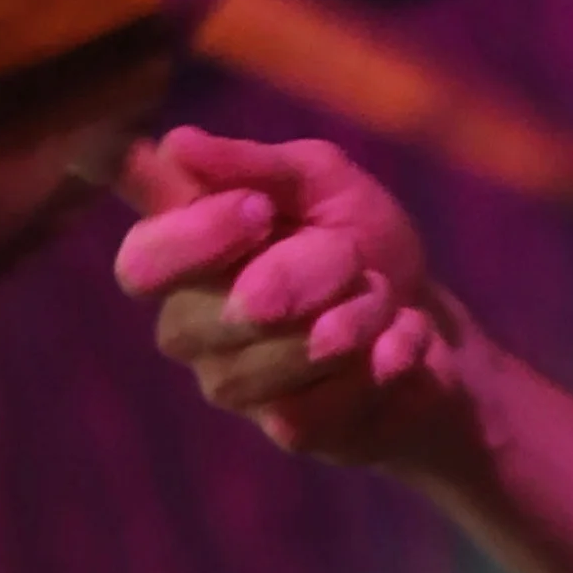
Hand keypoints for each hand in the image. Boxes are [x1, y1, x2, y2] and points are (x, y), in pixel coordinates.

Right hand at [113, 127, 458, 461]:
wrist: (431, 322)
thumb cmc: (359, 241)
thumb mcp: (322, 180)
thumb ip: (255, 164)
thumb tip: (177, 144)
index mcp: (185, 255)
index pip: (141, 264)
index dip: (194, 239)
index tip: (259, 211)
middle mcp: (192, 325)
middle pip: (203, 318)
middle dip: (300, 276)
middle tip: (352, 259)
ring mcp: (233, 385)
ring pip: (272, 360)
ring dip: (355, 316)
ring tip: (382, 298)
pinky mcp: (290, 428)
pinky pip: (324, 400)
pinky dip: (384, 356)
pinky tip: (399, 342)